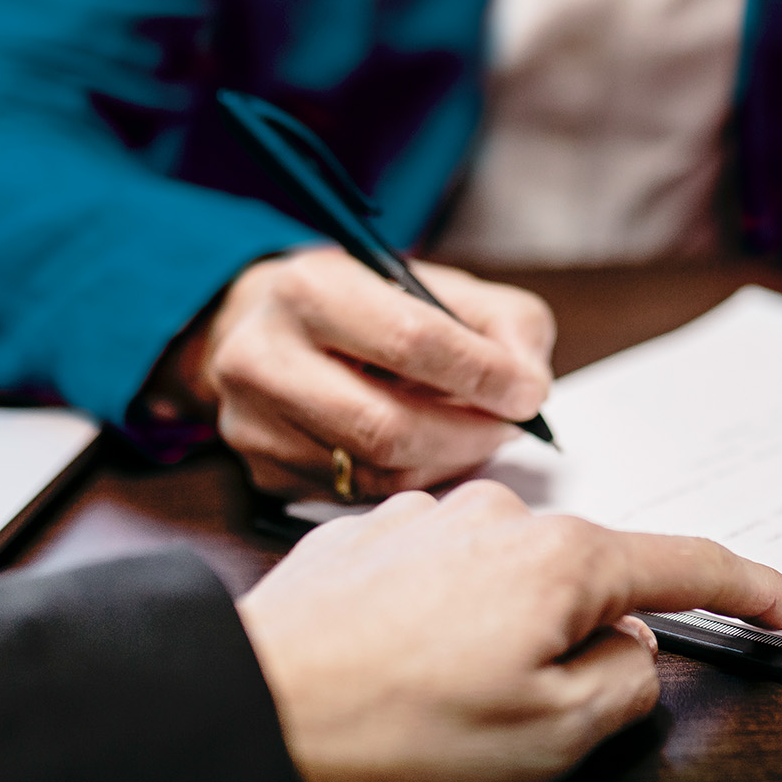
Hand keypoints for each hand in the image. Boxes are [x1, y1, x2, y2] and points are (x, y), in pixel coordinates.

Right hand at [181, 249, 555, 499]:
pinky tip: (428, 451)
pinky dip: (411, 480)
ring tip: (473, 434)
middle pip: (387, 427)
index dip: (483, 374)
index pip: (412, 341)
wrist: (272, 327)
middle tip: (507, 427)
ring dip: (445, 462)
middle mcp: (263, 357)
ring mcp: (253, 423)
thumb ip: (503, 322)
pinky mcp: (262, 471)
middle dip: (467, 435)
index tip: (528, 393)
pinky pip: (357, 495)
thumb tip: (528, 384)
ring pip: (374, 473)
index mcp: (310, 289)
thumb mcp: (441, 285)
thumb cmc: (369, 305)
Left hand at [238, 480, 781, 779]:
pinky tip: (393, 669)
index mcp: (561, 561)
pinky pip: (435, 574)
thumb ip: (623, 686)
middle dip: (577, 641)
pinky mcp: (368, 533)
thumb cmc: (391, 735)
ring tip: (433, 701)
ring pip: (503, 578)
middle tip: (519, 718)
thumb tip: (632, 652)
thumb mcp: (548, 739)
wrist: (247, 707)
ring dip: (495, 633)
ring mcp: (428, 515)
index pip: (686, 566)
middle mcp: (499, 515)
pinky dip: (433, 621)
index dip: (751, 588)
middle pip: (584, 578)